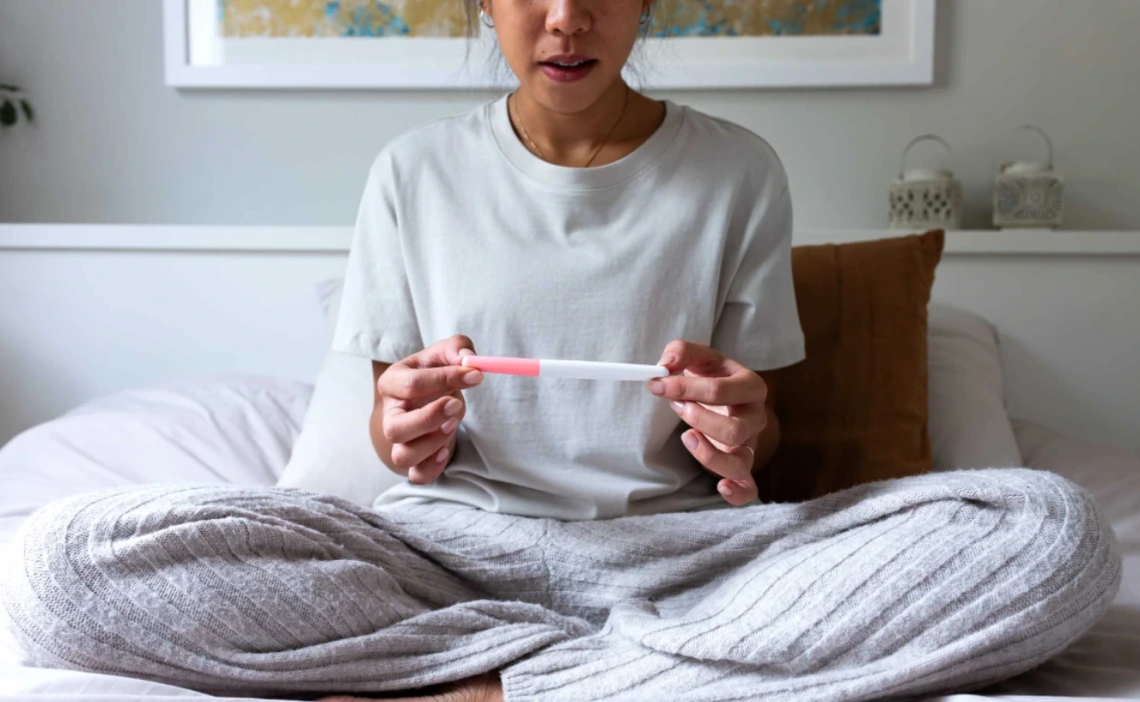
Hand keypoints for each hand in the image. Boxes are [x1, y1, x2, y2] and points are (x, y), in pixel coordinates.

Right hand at [376, 335, 482, 484]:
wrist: (430, 397)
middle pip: (395, 429)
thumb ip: (457, 348)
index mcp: (392, 383)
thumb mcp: (445, 352)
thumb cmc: (435, 373)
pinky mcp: (414, 461)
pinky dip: (433, 468)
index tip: (475, 375)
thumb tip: (467, 359)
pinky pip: (417, 476)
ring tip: (453, 426)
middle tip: (457, 405)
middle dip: (429, 419)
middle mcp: (391, 414)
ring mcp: (399, 441)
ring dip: (432, 444)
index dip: (445, 379)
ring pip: (402, 456)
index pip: (411, 385)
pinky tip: (446, 450)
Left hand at [647, 340, 768, 505]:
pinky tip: (720, 487)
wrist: (723, 394)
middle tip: (676, 408)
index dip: (685, 389)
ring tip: (687, 437)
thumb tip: (665, 364)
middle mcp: (756, 416)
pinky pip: (748, 488)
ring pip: (739, 461)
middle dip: (698, 420)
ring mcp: (751, 443)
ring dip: (708, 454)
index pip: (720, 391)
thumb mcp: (698, 356)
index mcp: (750, 385)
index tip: (657, 384)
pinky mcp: (742, 465)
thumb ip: (681, 351)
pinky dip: (737, 492)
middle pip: (734, 429)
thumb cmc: (711, 375)